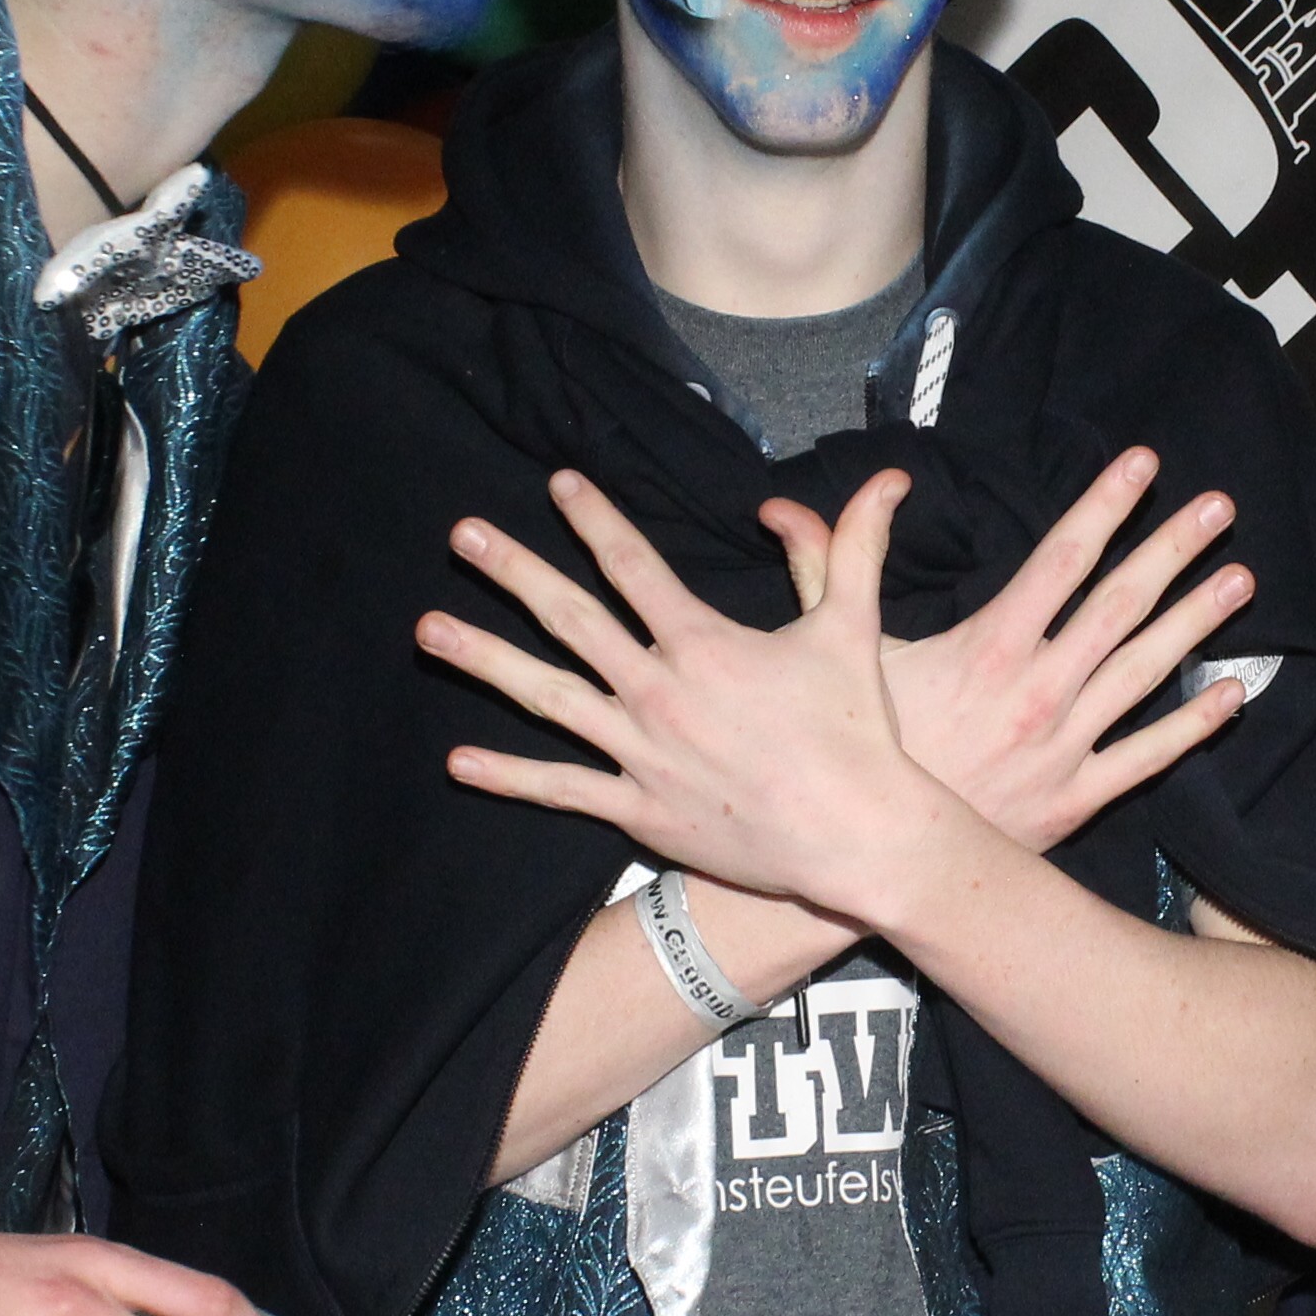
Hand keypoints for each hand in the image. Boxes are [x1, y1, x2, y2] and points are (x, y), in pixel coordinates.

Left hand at [424, 468, 971, 925]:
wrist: (860, 835)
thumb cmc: (859, 732)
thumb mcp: (855, 629)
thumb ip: (853, 549)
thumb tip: (887, 480)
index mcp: (703, 644)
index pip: (633, 565)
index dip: (594, 518)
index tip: (558, 483)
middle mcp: (658, 693)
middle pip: (569, 618)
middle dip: (511, 570)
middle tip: (462, 534)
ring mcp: (642, 755)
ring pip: (547, 698)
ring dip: (483, 660)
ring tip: (428, 629)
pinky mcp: (641, 812)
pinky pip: (562, 790)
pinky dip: (509, 777)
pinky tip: (458, 761)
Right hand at [803, 446, 1260, 856]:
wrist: (866, 863)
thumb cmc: (853, 755)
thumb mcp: (832, 654)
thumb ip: (826, 568)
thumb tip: (785, 507)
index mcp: (987, 646)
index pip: (1062, 557)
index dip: (1106, 504)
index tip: (1145, 464)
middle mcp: (1037, 690)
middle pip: (1120, 605)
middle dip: (1172, 549)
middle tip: (1220, 506)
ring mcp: (1064, 747)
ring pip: (1145, 672)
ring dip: (1197, 622)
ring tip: (1241, 579)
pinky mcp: (1075, 800)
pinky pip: (1146, 758)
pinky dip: (1192, 726)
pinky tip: (1232, 695)